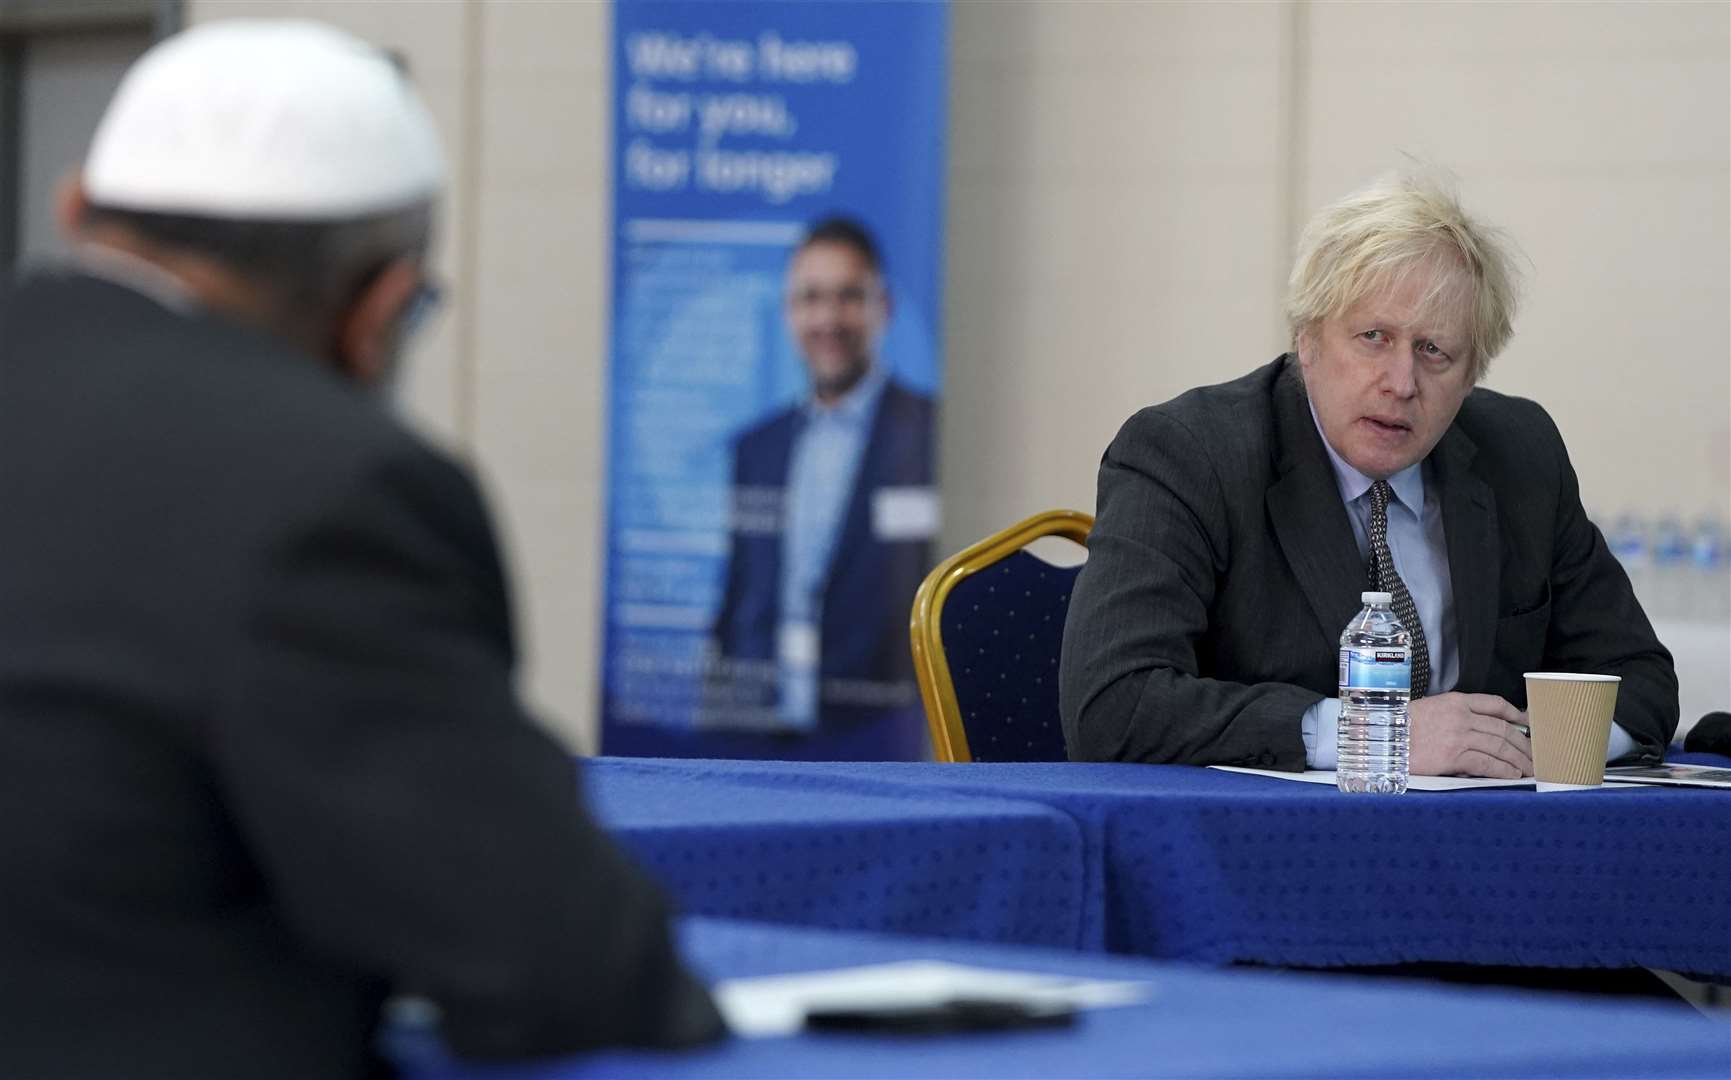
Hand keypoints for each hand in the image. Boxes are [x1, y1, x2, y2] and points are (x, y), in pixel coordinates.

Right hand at [1408, 693, 1532, 777]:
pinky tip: (1513, 775)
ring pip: (1500, 746)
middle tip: (1536, 754)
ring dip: (1519, 759)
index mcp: (1454, 701)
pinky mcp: (1454, 755)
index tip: (1528, 723)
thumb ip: (1453, 718)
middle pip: (1503, 728)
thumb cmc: (1398, 727)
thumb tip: (1478, 735)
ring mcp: (1459, 735)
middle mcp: (1461, 716)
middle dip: (1524, 743)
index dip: (1516, 714)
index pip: (1494, 704)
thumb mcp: (1428, 711)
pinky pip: (1488, 762)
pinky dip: (1504, 769)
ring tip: (1530, 768)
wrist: (1380, 737)